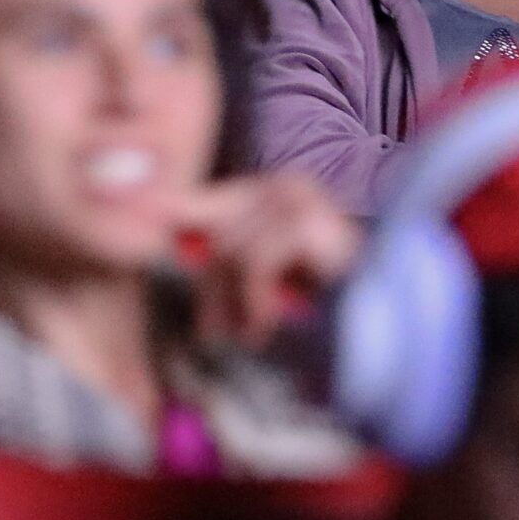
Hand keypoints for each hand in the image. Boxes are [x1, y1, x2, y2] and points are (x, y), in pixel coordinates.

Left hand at [160, 174, 361, 348]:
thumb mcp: (256, 280)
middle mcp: (289, 185)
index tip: (139, 219)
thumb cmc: (320, 308)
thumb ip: (219, 256)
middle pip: (216, 234)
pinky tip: (267, 327)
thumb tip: (161, 227)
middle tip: (217, 333)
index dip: (168, 213)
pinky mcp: (312, 223)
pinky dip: (255, 305)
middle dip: (213, 292)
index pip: (201, 199)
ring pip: (230, 252)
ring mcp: (304, 200)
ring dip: (235, 307)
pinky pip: (253, 264)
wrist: (379, 323)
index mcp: (272, 189)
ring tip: (250, 334)